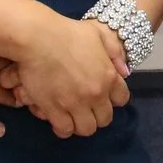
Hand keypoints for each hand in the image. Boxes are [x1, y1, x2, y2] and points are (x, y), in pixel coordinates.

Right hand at [0, 15, 130, 137]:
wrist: (37, 38)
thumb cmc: (67, 32)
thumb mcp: (98, 33)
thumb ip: (115, 52)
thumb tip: (125, 72)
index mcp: (109, 76)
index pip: (122, 100)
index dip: (113, 99)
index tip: (103, 96)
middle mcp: (96, 94)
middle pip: (105, 119)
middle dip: (97, 115)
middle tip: (86, 108)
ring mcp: (76, 104)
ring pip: (86, 129)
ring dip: (81, 124)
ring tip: (73, 116)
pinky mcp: (55, 110)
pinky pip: (65, 130)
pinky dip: (63, 128)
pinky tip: (59, 120)